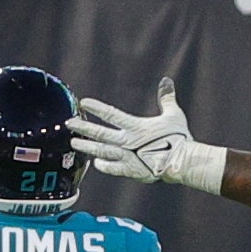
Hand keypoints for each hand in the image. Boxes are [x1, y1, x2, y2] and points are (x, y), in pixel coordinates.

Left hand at [67, 79, 228, 192]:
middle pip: (100, 133)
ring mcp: (127, 157)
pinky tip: (95, 163)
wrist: (181, 162)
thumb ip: (167, 98)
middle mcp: (127, 141)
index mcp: (136, 127)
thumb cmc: (179, 138)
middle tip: (69, 124)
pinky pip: (113, 168)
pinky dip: (104, 166)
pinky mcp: (131, 171)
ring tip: (74, 143)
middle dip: (83, 127)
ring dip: (87, 146)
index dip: (96, 108)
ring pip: (101, 151)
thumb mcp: (173, 114)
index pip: (111, 114)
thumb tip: (166, 81)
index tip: (84, 103)